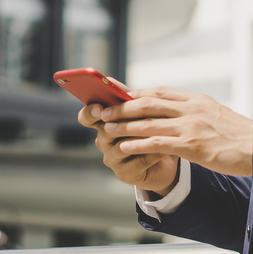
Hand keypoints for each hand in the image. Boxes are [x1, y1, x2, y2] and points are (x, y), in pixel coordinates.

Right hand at [77, 80, 179, 195]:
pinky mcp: (124, 174)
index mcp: (103, 123)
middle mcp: (103, 141)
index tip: (99, 108)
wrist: (166, 156)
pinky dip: (151, 154)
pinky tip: (164, 149)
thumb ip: (125, 98)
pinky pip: (136, 162)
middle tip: (132, 119)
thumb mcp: (139, 112)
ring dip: (139, 139)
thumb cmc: (150, 129)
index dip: (89, 112)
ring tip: (156, 133)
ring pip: (121, 147)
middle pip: (105, 131)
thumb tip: (109, 79)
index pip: (86, 117)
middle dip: (120, 124)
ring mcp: (112, 159)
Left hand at [100, 87, 252, 176]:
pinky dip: (138, 143)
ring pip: (149, 122)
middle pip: (149, 102)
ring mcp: (191, 126)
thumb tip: (174, 112)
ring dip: (125, 124)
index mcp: (196, 100)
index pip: (159, 92)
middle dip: (123, 105)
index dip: (135, 93)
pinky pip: (159, 143)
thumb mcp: (216, 114)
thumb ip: (195, 111)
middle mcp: (191, 109)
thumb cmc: (239, 136)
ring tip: (107, 126)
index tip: (117, 94)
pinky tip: (125, 146)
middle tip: (104, 109)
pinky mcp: (192, 145)